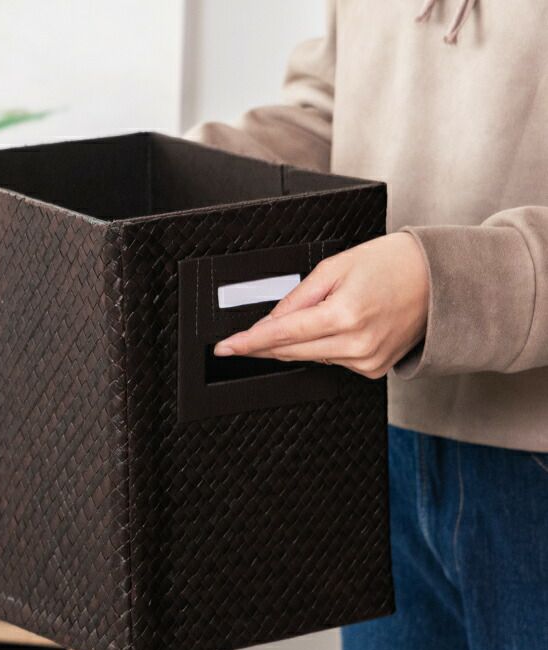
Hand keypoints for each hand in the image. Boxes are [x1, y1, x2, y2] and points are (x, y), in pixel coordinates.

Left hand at [213, 232, 428, 378]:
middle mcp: (355, 345)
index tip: (225, 348)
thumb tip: (270, 322)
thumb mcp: (335, 267)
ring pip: (308, 357)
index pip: (281, 335)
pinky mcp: (372, 370)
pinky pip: (331, 361)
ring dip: (300, 340)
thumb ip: (297, 298)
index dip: (247, 343)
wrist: (438, 280)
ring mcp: (365, 361)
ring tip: (327, 309)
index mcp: (344, 315)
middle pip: (289, 351)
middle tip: (244, 337)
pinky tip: (341, 326)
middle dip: (265, 343)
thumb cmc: (392, 265)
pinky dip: (324, 346)